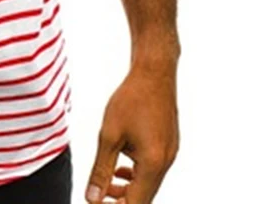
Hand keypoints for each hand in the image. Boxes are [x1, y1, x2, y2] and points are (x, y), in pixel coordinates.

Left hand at [85, 62, 178, 203]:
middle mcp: (166, 163)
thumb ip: (101, 169)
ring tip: (107, 184)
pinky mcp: (168, 145)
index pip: (136, 203)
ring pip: (148, 183)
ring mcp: (170, 154)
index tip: (96, 202)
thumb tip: (92, 197)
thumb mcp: (109, 134)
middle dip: (121, 200)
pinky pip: (152, 168)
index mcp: (153, 164)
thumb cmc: (131, 99)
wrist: (154, 73)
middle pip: (144, 197)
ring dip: (128, 187)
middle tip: (98, 196)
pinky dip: (136, 173)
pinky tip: (120, 165)